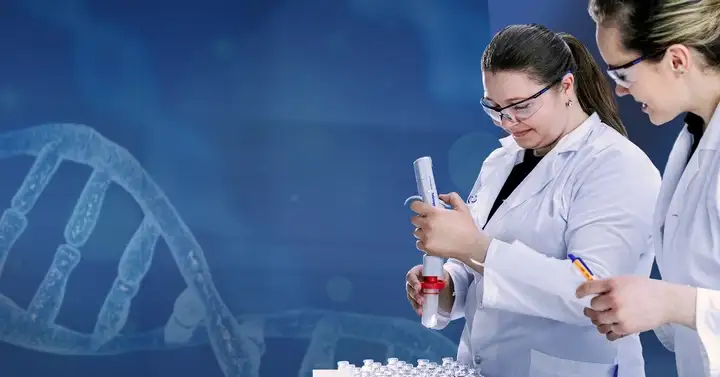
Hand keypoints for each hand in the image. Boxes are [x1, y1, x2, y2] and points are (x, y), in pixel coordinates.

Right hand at [405, 264, 449, 315]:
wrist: (440, 282)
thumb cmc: (438, 275)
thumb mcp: (441, 274)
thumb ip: (441, 277)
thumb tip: (443, 282)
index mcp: (416, 272)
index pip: (411, 276)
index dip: (413, 282)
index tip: (418, 287)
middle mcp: (412, 281)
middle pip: (409, 288)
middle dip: (415, 295)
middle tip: (421, 300)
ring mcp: (413, 290)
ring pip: (410, 297)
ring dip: (415, 303)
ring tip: (421, 309)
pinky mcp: (415, 298)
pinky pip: (414, 303)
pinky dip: (417, 308)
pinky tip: (421, 312)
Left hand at [409, 192, 489, 261]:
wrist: (471, 245)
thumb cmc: (467, 226)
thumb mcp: (462, 208)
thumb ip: (451, 198)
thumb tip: (441, 197)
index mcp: (434, 213)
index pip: (415, 206)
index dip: (417, 206)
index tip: (422, 208)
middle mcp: (427, 225)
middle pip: (414, 219)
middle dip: (421, 219)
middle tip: (431, 222)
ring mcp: (426, 237)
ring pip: (416, 232)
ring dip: (422, 231)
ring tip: (433, 233)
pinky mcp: (427, 248)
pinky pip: (419, 243)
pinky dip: (424, 242)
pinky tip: (433, 241)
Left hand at [576, 276, 694, 340]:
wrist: (667, 302)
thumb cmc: (646, 289)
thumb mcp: (625, 280)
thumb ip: (608, 286)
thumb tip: (590, 291)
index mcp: (613, 284)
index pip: (589, 287)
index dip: (581, 291)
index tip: (578, 295)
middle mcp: (614, 299)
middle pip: (593, 306)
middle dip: (594, 307)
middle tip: (595, 309)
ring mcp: (619, 315)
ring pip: (598, 321)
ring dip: (598, 321)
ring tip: (601, 319)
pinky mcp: (626, 328)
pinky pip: (609, 333)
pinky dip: (608, 331)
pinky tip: (611, 327)